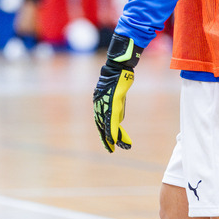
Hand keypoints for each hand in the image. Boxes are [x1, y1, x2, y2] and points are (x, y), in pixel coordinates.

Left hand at [93, 33, 141, 151]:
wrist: (119, 68)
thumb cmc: (120, 80)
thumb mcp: (117, 97)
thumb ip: (116, 108)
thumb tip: (118, 121)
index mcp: (100, 103)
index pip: (100, 121)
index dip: (104, 132)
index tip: (108, 142)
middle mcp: (99, 104)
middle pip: (101, 125)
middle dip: (105, 138)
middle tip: (111, 150)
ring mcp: (104, 103)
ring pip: (106, 125)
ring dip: (110, 138)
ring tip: (114, 148)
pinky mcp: (112, 102)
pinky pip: (111, 120)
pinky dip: (112, 131)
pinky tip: (114, 139)